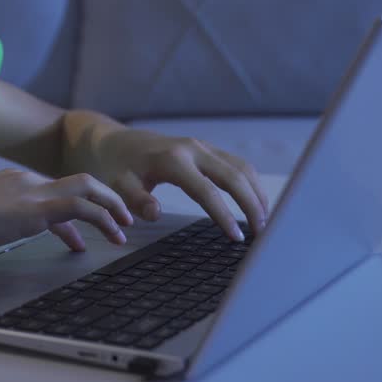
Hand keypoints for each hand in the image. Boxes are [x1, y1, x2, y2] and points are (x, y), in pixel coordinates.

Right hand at [0, 169, 135, 256]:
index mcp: (11, 181)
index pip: (54, 192)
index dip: (74, 214)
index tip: (79, 237)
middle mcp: (26, 180)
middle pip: (79, 181)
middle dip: (105, 198)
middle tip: (121, 220)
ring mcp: (31, 191)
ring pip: (87, 189)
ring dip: (111, 209)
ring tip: (124, 231)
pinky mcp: (34, 209)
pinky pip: (80, 207)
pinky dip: (102, 218)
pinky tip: (110, 234)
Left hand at [63, 123, 269, 241]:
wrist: (116, 142)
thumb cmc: (117, 168)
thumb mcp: (117, 185)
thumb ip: (135, 199)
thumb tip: (155, 213)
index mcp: (173, 159)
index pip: (207, 191)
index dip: (224, 216)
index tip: (236, 238)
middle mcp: (193, 149)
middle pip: (235, 175)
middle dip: (252, 204)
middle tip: (263, 233)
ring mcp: (203, 146)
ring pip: (242, 167)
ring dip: (257, 193)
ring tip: (265, 222)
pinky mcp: (208, 149)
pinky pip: (237, 164)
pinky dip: (251, 184)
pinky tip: (256, 204)